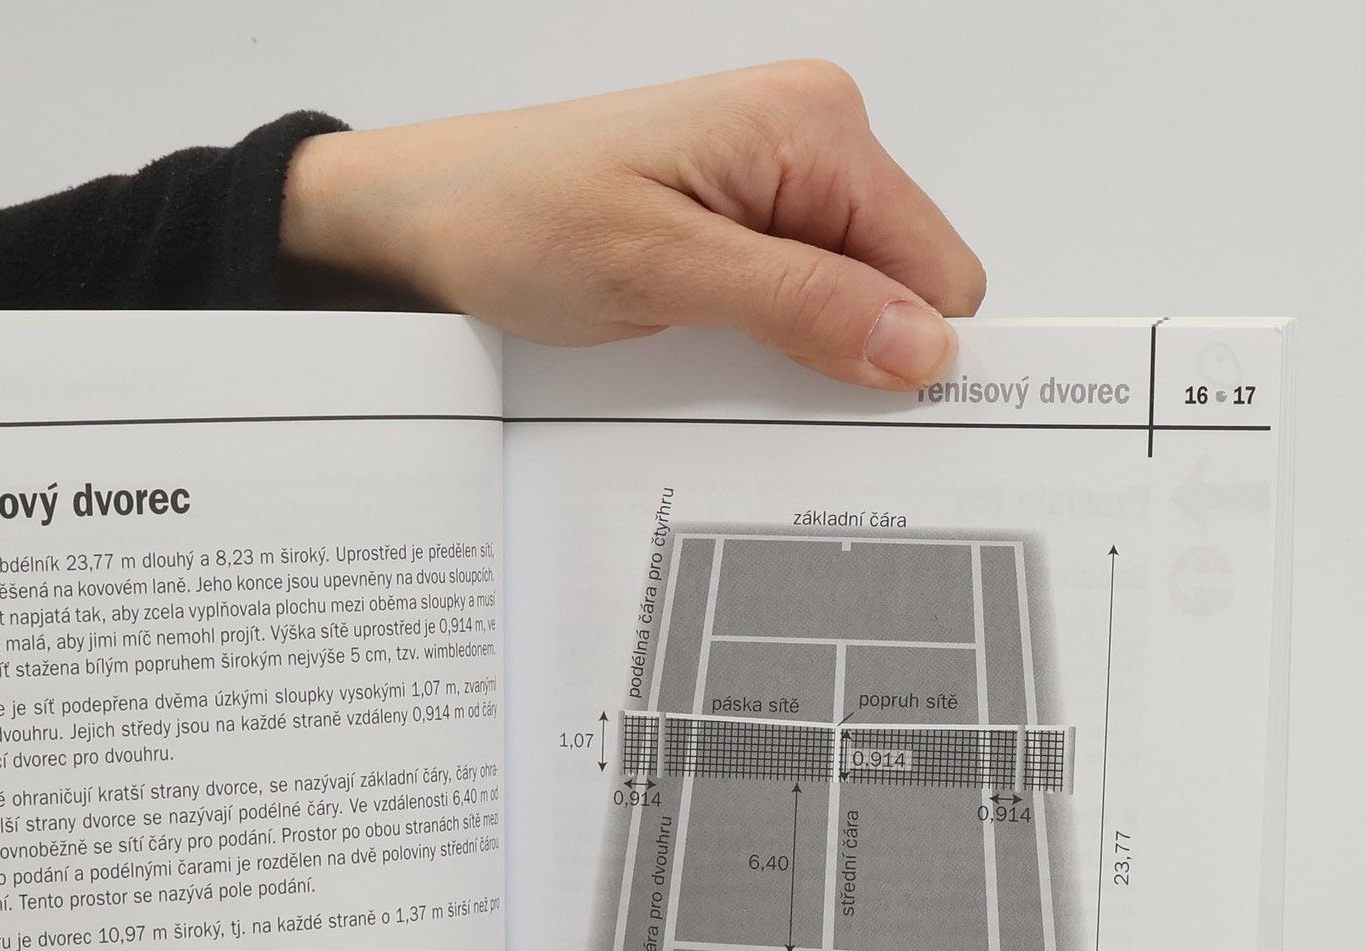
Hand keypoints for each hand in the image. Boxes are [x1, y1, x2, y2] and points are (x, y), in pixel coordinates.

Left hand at [282, 62, 984, 390]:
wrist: (428, 217)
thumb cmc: (518, 219)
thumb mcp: (663, 271)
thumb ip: (801, 306)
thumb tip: (922, 345)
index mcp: (814, 125)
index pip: (937, 269)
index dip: (905, 351)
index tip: (850, 410)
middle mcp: (812, 137)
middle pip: (901, 287)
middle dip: (849, 353)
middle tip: (750, 380)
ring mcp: (779, 179)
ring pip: (852, 303)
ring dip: (798, 352)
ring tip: (709, 353)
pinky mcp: (744, 218)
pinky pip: (799, 300)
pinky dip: (766, 341)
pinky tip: (704, 346)